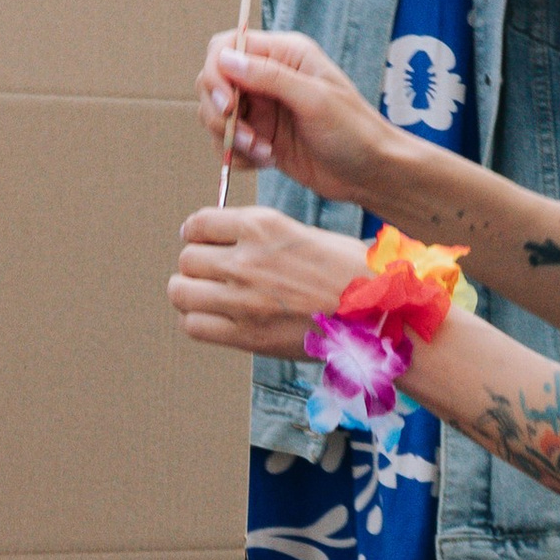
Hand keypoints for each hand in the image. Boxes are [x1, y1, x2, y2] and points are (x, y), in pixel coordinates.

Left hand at [169, 203, 358, 357]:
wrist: (379, 312)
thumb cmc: (349, 271)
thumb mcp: (301, 233)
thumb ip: (259, 236)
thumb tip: (224, 242)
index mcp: (262, 226)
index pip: (197, 223)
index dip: (196, 233)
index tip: (201, 241)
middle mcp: (247, 260)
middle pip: (186, 258)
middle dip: (195, 265)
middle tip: (209, 273)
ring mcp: (244, 300)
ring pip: (180, 292)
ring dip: (190, 293)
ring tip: (206, 297)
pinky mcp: (248, 335)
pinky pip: (194, 327)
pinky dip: (198, 323)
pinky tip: (216, 319)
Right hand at [196, 26, 389, 209]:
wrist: (371, 173)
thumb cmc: (355, 131)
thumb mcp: (315, 99)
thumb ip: (270, 78)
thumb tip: (227, 59)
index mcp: (284, 54)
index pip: (227, 47)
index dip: (216, 72)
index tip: (227, 103)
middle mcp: (268, 78)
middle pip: (214, 82)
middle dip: (220, 112)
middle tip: (245, 135)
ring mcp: (261, 108)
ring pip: (216, 115)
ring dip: (230, 138)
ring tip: (262, 151)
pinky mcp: (259, 137)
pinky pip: (227, 142)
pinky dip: (238, 155)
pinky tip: (267, 161)